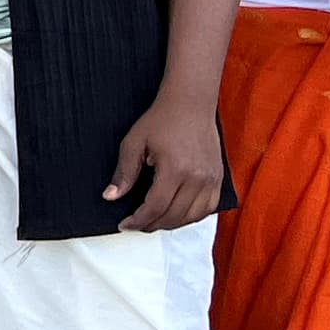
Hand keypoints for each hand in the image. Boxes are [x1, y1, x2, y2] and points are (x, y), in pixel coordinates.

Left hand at [109, 90, 226, 232]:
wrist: (190, 104)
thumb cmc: (161, 120)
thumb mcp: (133, 143)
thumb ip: (124, 173)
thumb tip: (111, 197)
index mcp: (175, 169)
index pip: (155, 207)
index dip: (138, 220)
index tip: (125, 225)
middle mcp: (197, 178)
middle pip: (173, 215)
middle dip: (151, 225)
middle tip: (136, 225)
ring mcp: (211, 179)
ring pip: (192, 216)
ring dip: (171, 224)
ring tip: (153, 221)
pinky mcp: (219, 178)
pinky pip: (208, 208)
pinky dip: (191, 216)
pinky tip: (176, 215)